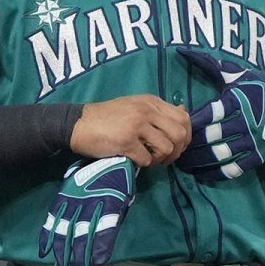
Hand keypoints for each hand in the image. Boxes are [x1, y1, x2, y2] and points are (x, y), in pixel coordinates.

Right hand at [39, 156, 137, 265]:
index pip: (104, 229)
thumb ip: (118, 210)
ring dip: (63, 252)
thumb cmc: (118, 173)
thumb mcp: (125, 191)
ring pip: (66, 231)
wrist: (105, 152)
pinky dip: (48, 235)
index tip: (99, 260)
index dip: (101, 246)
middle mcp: (90, 203)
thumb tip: (111, 227)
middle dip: (79, 257)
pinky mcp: (65, 197)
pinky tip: (45, 250)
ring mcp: (74, 201)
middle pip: (82, 236)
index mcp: (109, 202)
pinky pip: (54, 218)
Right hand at [69, 95, 189, 166]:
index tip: (176, 145)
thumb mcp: (136, 106)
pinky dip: (143, 163)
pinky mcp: (126, 141)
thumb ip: (158, 111)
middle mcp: (147, 110)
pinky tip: (134, 159)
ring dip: (160, 159)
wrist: (79, 123)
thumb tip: (183, 112)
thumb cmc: (108, 117)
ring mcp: (137, 125)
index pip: (183, 118)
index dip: (186, 136)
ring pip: (166, 148)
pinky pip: (147, 159)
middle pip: (180, 134)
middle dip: (176, 151)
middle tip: (164, 157)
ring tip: (149, 158)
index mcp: (151, 101)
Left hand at [176, 49, 264, 180]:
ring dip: (199, 161)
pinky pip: (234, 169)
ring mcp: (253, 142)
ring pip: (220, 155)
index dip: (193, 121)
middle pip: (212, 137)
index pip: (211, 113)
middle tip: (175, 147)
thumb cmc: (264, 90)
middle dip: (191, 144)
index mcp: (240, 101)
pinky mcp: (259, 157)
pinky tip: (202, 174)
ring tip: (183, 163)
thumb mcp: (241, 75)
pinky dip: (216, 173)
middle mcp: (246, 122)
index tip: (179, 124)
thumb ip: (213, 66)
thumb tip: (185, 52)